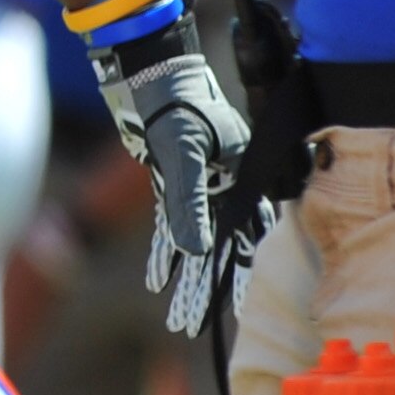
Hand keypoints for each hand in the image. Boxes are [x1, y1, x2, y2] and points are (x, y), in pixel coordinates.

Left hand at [94, 11, 255, 333]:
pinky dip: (165, 251)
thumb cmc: (173, 104)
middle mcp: (223, 184)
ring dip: (185, 277)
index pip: (247, 236)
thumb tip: (193, 251)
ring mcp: (197, 181)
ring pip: (193, 239)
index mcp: (240, 178)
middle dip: (209, 287)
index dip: (242, 272)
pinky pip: (171, 222)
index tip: (239, 307)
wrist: (147, 69)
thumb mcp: (182, 154)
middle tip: (197, 326)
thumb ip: (187, 202)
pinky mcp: (170, 176)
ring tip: (178, 317)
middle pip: (220, 245)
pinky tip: (159, 279)